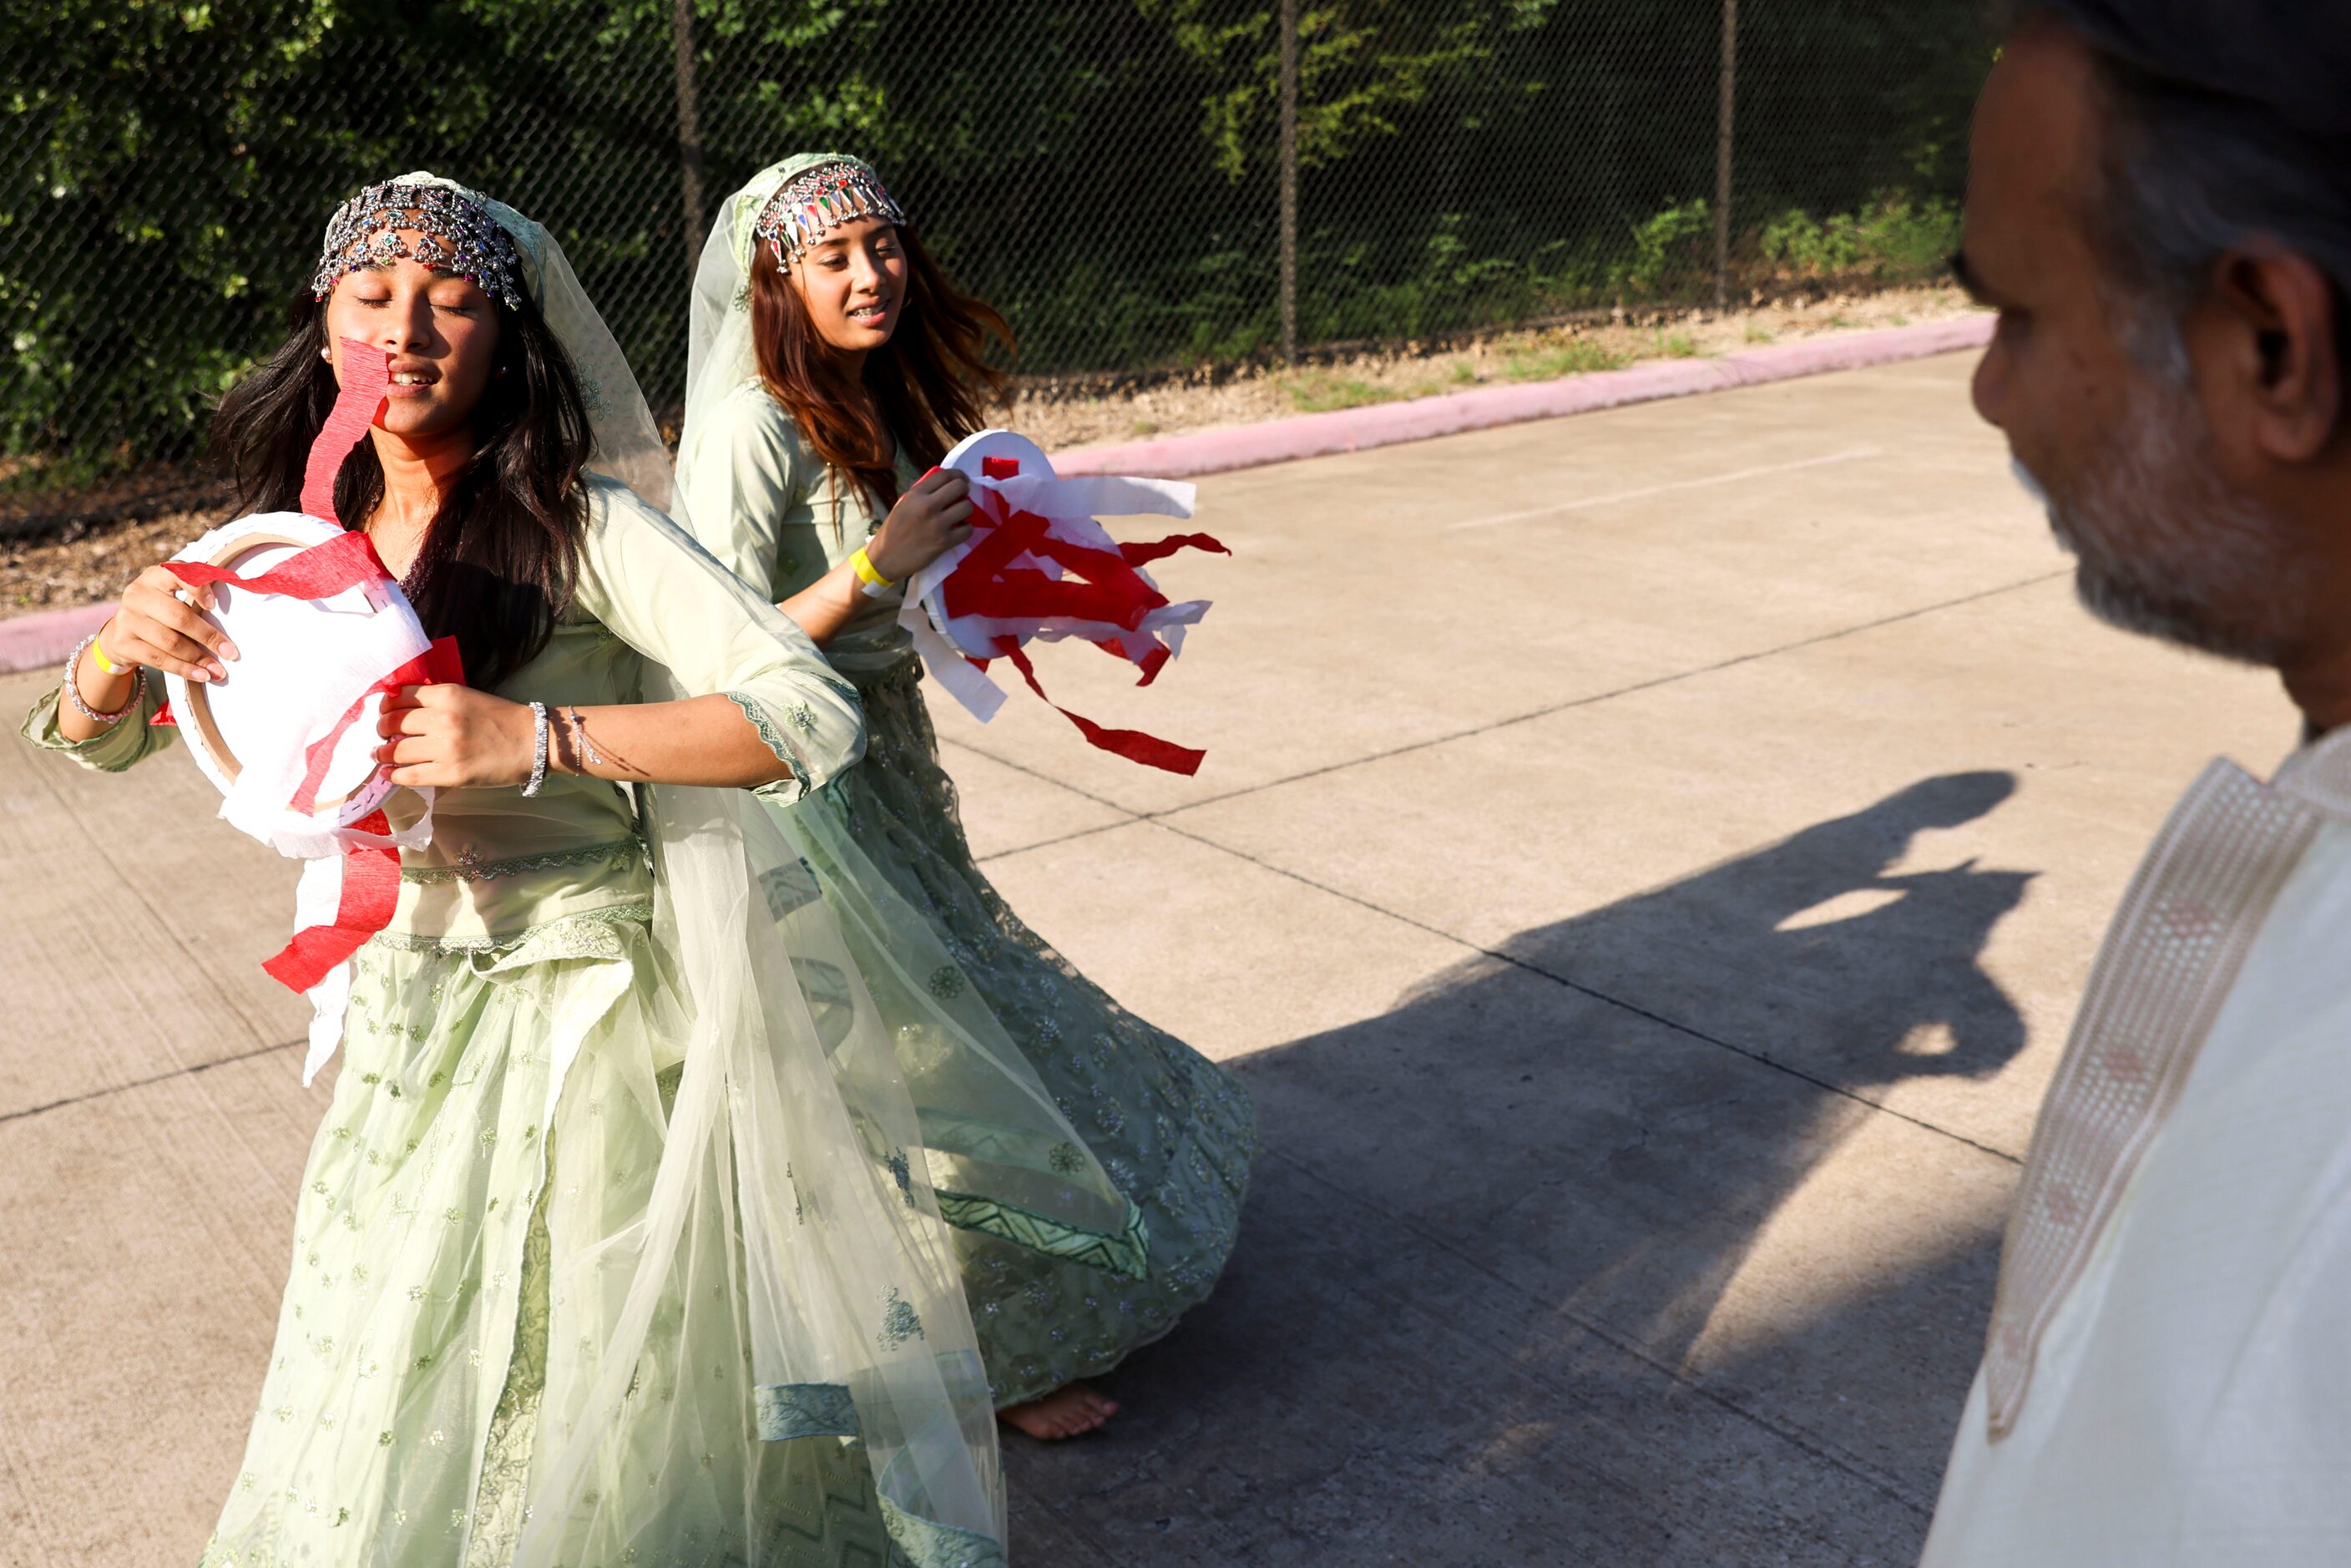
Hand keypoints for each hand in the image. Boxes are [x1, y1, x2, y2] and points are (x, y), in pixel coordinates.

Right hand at [102, 564, 237, 682]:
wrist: (120, 633)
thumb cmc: (159, 612)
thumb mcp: (172, 596)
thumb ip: (195, 594)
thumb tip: (232, 614)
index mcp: (154, 576)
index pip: (176, 573)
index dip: (197, 588)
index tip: (214, 606)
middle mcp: (137, 594)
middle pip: (178, 616)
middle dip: (208, 636)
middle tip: (231, 653)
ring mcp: (127, 619)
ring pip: (170, 642)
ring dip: (199, 658)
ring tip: (219, 671)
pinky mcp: (122, 643)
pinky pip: (159, 659)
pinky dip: (184, 669)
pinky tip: (202, 676)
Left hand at [375, 683, 534, 788]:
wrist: (534, 742)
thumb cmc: (501, 719)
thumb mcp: (468, 697)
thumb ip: (437, 700)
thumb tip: (400, 710)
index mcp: (448, 695)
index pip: (399, 696)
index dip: (385, 705)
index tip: (383, 712)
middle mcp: (443, 719)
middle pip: (393, 723)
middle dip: (380, 730)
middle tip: (380, 736)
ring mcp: (447, 748)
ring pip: (397, 751)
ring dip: (383, 754)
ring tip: (381, 756)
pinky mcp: (451, 774)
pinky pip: (410, 775)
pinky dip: (395, 775)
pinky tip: (390, 773)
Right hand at [865, 468, 974, 581]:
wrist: (886, 557)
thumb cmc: (894, 529)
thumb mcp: (904, 504)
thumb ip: (922, 493)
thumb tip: (945, 485)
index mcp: (916, 493)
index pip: (945, 475)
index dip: (959, 475)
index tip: (963, 480)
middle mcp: (927, 505)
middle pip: (960, 486)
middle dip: (965, 490)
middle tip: (962, 497)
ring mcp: (937, 524)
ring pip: (967, 507)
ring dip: (966, 510)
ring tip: (959, 516)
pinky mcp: (944, 542)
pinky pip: (968, 530)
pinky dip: (966, 530)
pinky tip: (959, 531)